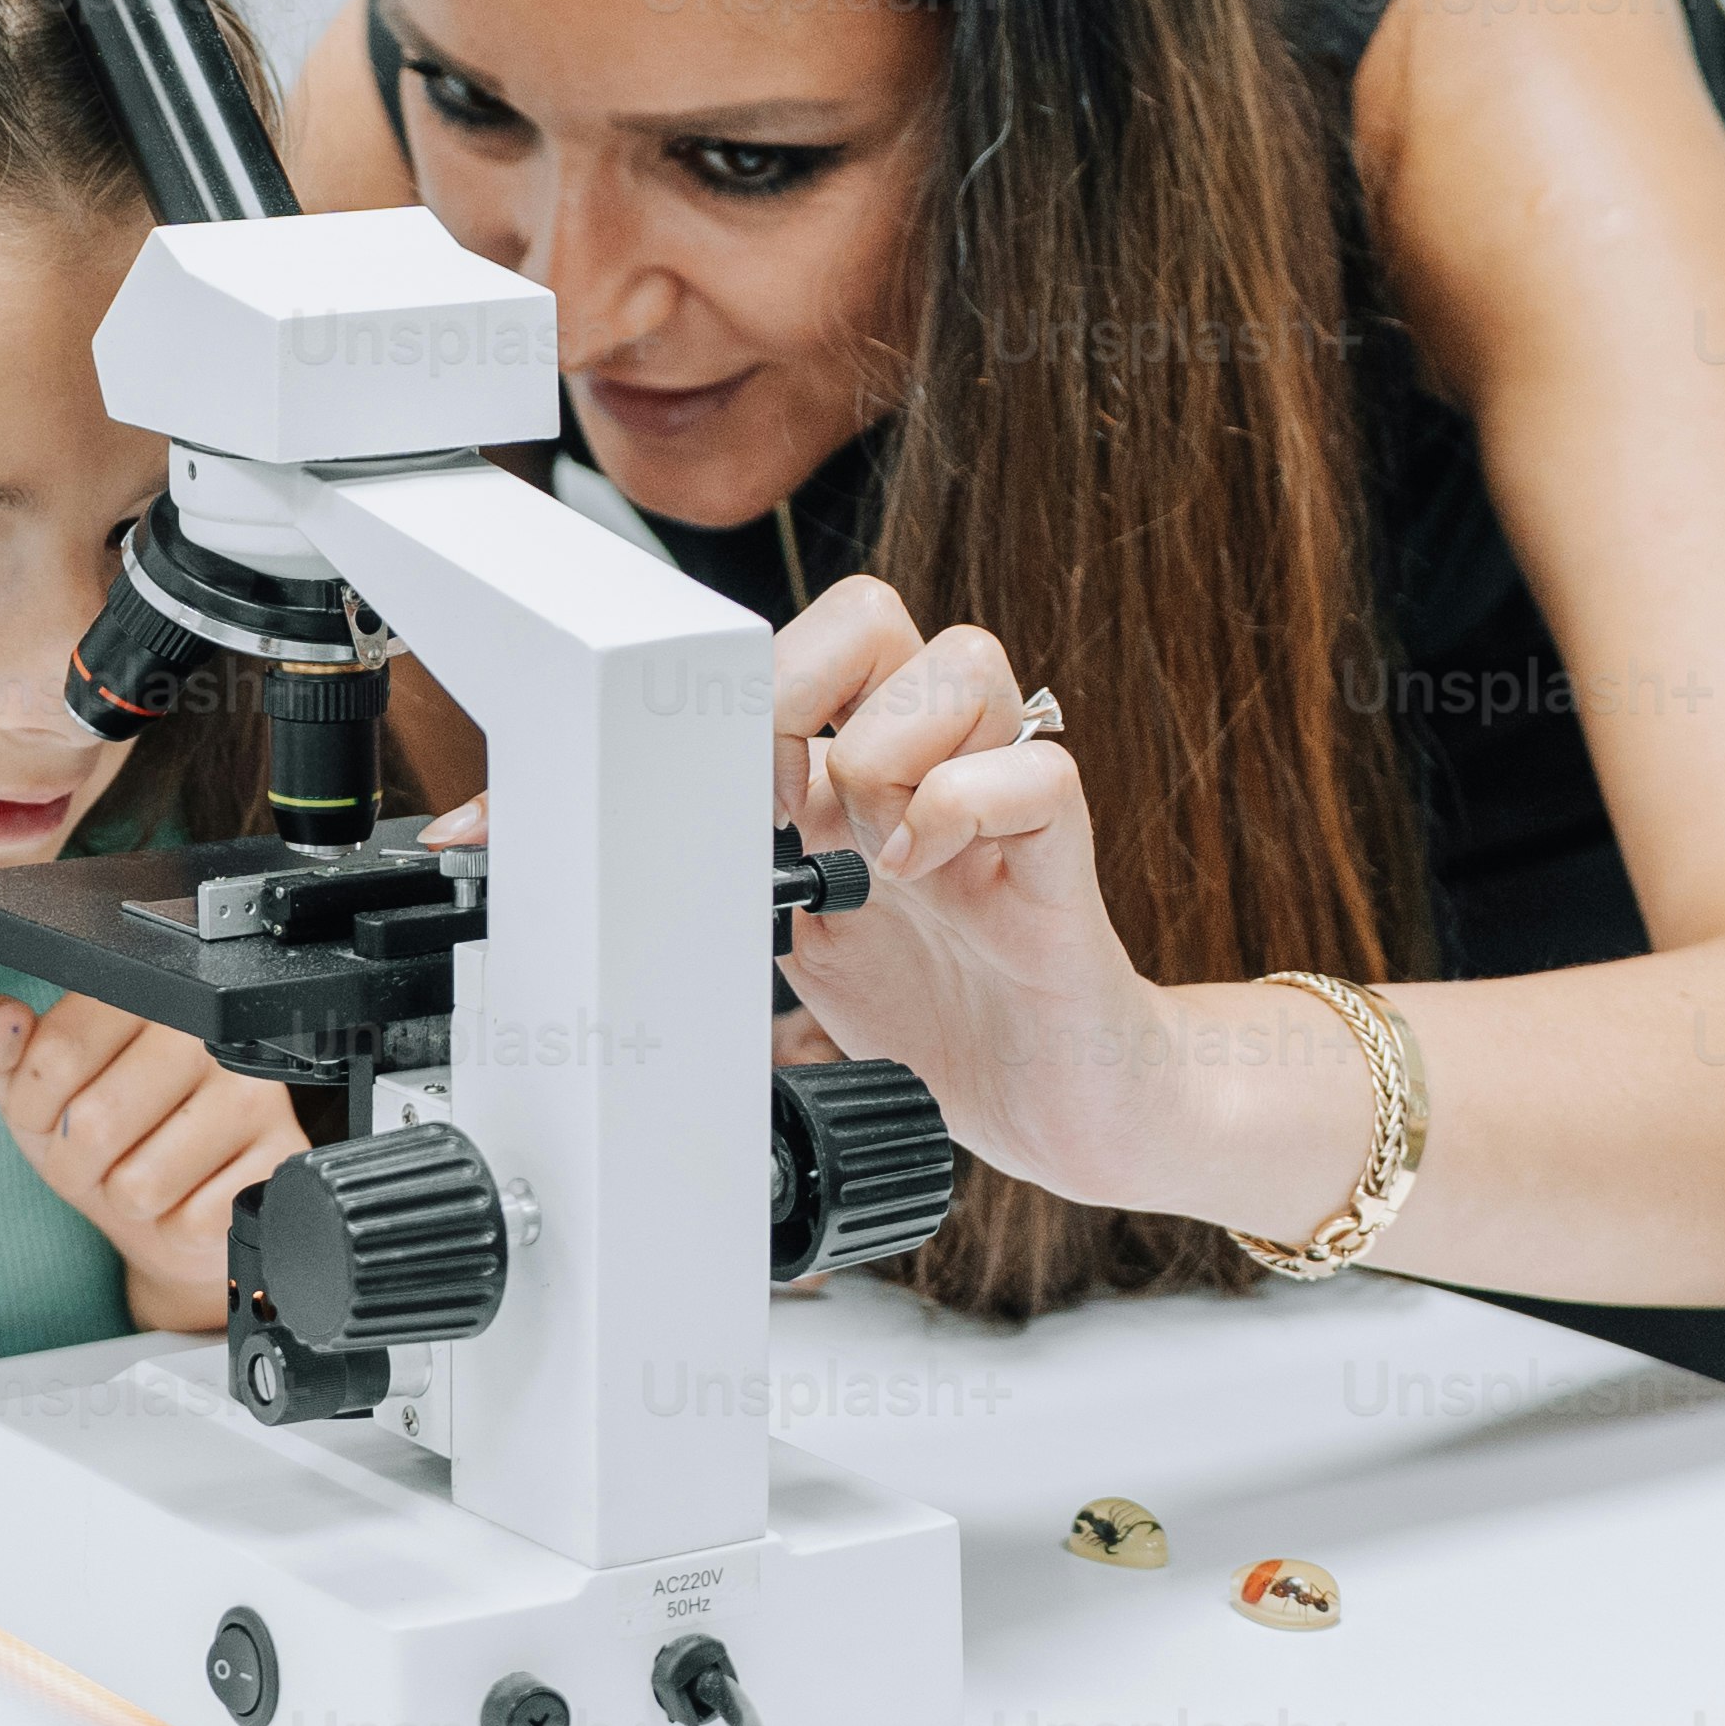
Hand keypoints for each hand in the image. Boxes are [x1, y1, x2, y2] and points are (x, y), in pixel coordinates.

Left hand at [0, 990, 304, 1332]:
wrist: (172, 1207)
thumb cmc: (106, 1136)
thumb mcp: (36, 1088)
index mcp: (145, 998)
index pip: (57, 1051)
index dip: (32, 1106)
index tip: (46, 1114)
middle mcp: (207, 1036)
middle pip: (94, 1121)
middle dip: (74, 1163)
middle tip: (95, 1157)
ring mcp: (253, 1096)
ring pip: (139, 1182)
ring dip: (124, 1198)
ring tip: (143, 1173)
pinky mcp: (278, 1160)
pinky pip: (189, 1220)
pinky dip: (174, 1226)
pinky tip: (188, 1194)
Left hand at [753, 578, 1204, 1210]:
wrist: (1045, 1109)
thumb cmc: (940, 1020)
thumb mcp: (805, 941)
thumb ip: (756, 872)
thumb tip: (664, 841)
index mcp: (860, 774)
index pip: (810, 643)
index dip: (752, 685)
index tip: (728, 785)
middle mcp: (931, 765)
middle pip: (872, 616)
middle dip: (802, 691)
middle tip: (792, 806)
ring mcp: (1001, 804)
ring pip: (964, 662)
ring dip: (889, 753)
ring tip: (878, 856)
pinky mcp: (1060, 864)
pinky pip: (1037, 774)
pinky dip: (960, 813)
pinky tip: (922, 876)